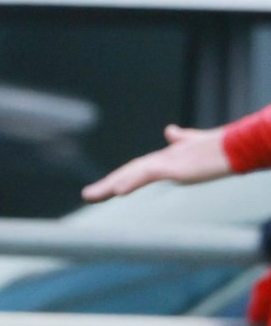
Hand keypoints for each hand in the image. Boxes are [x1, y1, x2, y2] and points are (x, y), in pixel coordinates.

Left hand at [82, 125, 232, 201]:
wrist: (238, 144)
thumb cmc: (220, 147)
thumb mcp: (196, 145)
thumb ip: (182, 140)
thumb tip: (170, 131)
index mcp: (166, 158)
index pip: (136, 169)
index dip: (118, 178)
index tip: (102, 189)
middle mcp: (163, 158)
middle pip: (129, 171)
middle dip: (107, 184)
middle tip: (86, 195)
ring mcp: (169, 162)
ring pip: (133, 173)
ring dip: (112, 184)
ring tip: (92, 195)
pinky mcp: (177, 166)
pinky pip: (149, 174)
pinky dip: (132, 181)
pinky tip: (118, 191)